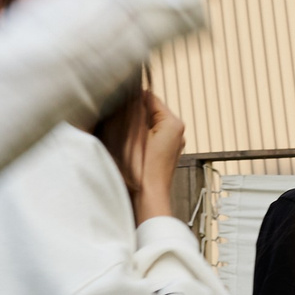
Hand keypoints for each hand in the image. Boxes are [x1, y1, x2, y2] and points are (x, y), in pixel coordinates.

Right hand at [119, 94, 186, 221]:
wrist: (148, 198)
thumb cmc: (141, 170)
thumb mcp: (133, 134)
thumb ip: (131, 112)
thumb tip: (127, 97)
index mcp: (172, 122)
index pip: (149, 97)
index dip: (131, 98)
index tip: (117, 102)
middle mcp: (177, 131)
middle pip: (150, 111)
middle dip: (134, 113)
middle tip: (117, 119)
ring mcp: (173, 144)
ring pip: (150, 124)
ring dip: (136, 126)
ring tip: (124, 135)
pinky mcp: (167, 154)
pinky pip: (152, 137)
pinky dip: (141, 137)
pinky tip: (130, 146)